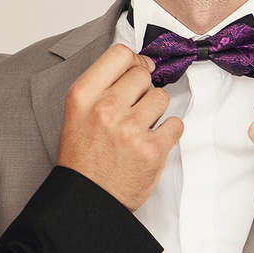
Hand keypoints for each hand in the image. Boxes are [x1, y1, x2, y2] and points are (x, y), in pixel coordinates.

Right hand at [57, 44, 183, 210]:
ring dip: (156, 111)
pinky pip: (176, 124)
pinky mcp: (152, 150)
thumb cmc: (84, 157)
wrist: (89, 198)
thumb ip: (102, 86)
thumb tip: (138, 64)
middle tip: (135, 109)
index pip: (119, 54)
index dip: (134, 61)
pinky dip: (168, 132)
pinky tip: (152, 141)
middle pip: (143, 75)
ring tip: (140, 128)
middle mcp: (106, 108)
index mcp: (83, 96)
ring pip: (161, 97)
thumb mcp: (77, 113)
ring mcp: (130, 130)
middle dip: (143, 90)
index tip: (138, 70)